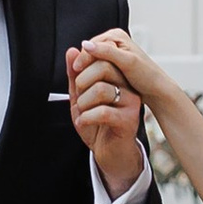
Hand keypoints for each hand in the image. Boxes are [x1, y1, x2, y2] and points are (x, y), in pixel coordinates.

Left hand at [64, 37, 148, 197]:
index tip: (75, 80)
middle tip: (78, 98)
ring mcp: (131, 103)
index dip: (83, 65)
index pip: (103, 58)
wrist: (109, 153)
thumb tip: (71, 50)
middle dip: (82, 82)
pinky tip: (84, 122)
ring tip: (81, 113)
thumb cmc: (96, 125)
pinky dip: (87, 117)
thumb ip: (75, 76)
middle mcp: (128, 87)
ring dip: (83, 102)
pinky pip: (104, 112)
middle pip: (104, 67)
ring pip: (101, 89)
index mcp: (119, 78)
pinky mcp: (129, 120)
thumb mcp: (80, 97)